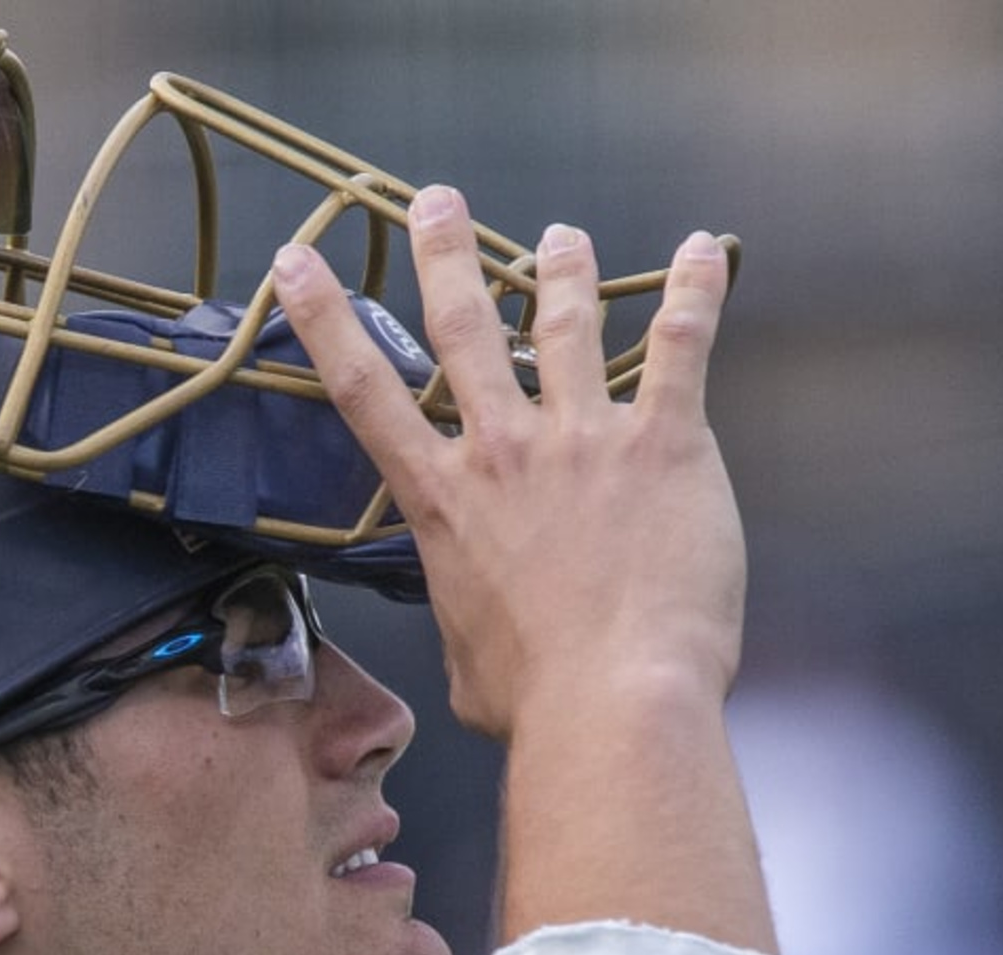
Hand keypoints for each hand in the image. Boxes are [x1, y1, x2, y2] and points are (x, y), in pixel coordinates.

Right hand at [271, 188, 743, 744]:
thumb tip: (475, 632)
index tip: (299, 260)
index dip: (325, 317)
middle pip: (463, 329)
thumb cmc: (534, 703)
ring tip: (562, 237)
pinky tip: (703, 253)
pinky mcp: (664, 444)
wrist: (613, 703)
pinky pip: (680, 348)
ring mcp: (584, 439)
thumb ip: (464, 619)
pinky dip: (695, 293)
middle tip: (437, 202)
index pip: (364, 390)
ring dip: (562, 270)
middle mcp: (504, 451)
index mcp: (443, 500)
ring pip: (567, 325)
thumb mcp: (465, 660)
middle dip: (445, 256)